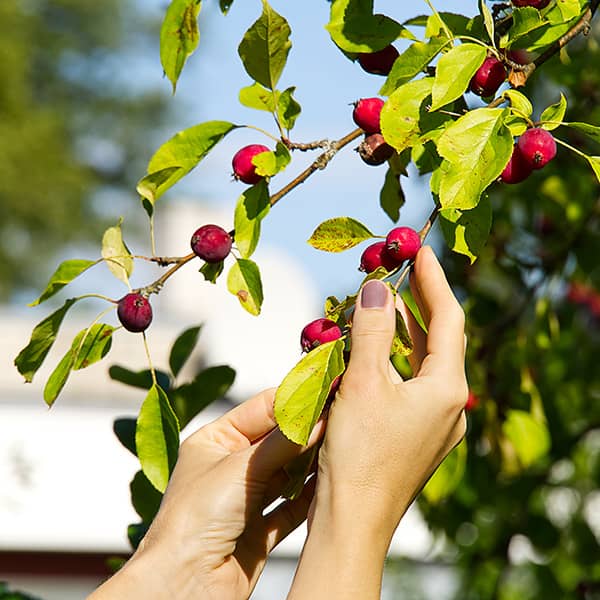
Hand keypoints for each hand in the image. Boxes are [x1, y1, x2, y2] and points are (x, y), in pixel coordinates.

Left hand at [90, 389, 323, 599]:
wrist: (183, 587)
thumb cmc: (192, 520)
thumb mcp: (240, 467)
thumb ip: (283, 442)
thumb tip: (319, 417)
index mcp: (214, 442)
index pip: (261, 409)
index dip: (294, 400)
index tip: (325, 390)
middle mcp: (229, 468)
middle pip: (277, 440)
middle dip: (307, 429)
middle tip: (339, 415)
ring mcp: (245, 499)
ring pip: (288, 472)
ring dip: (311, 461)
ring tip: (341, 444)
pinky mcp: (259, 530)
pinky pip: (293, 506)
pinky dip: (311, 495)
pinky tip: (331, 481)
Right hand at [289, 246, 467, 598]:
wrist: (351, 522)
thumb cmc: (358, 454)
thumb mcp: (363, 382)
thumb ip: (371, 328)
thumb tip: (377, 285)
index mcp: (447, 389)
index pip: (448, 319)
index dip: (433, 281)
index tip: (419, 250)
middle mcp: (449, 405)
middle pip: (439, 340)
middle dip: (418, 303)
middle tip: (398, 270)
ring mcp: (434, 423)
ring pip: (423, 364)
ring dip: (403, 332)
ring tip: (383, 303)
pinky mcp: (415, 436)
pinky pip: (411, 385)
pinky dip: (394, 361)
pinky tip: (372, 351)